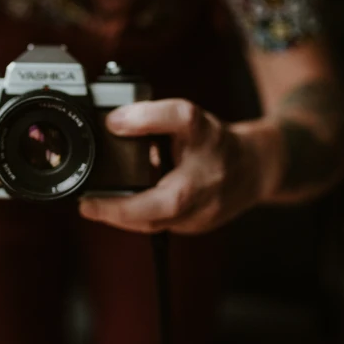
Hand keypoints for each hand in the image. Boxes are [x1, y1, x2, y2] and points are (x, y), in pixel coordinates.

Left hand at [79, 99, 262, 233]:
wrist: (255, 169)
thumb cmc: (212, 142)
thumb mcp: (185, 119)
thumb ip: (150, 118)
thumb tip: (110, 124)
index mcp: (206, 134)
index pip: (182, 118)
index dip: (147, 118)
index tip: (112, 122)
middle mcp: (211, 171)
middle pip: (172, 199)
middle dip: (124, 208)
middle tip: (88, 204)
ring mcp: (208, 206)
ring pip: (161, 221)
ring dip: (121, 217)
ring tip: (90, 208)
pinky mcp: (200, 224)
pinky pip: (161, 226)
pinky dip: (134, 219)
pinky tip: (112, 212)